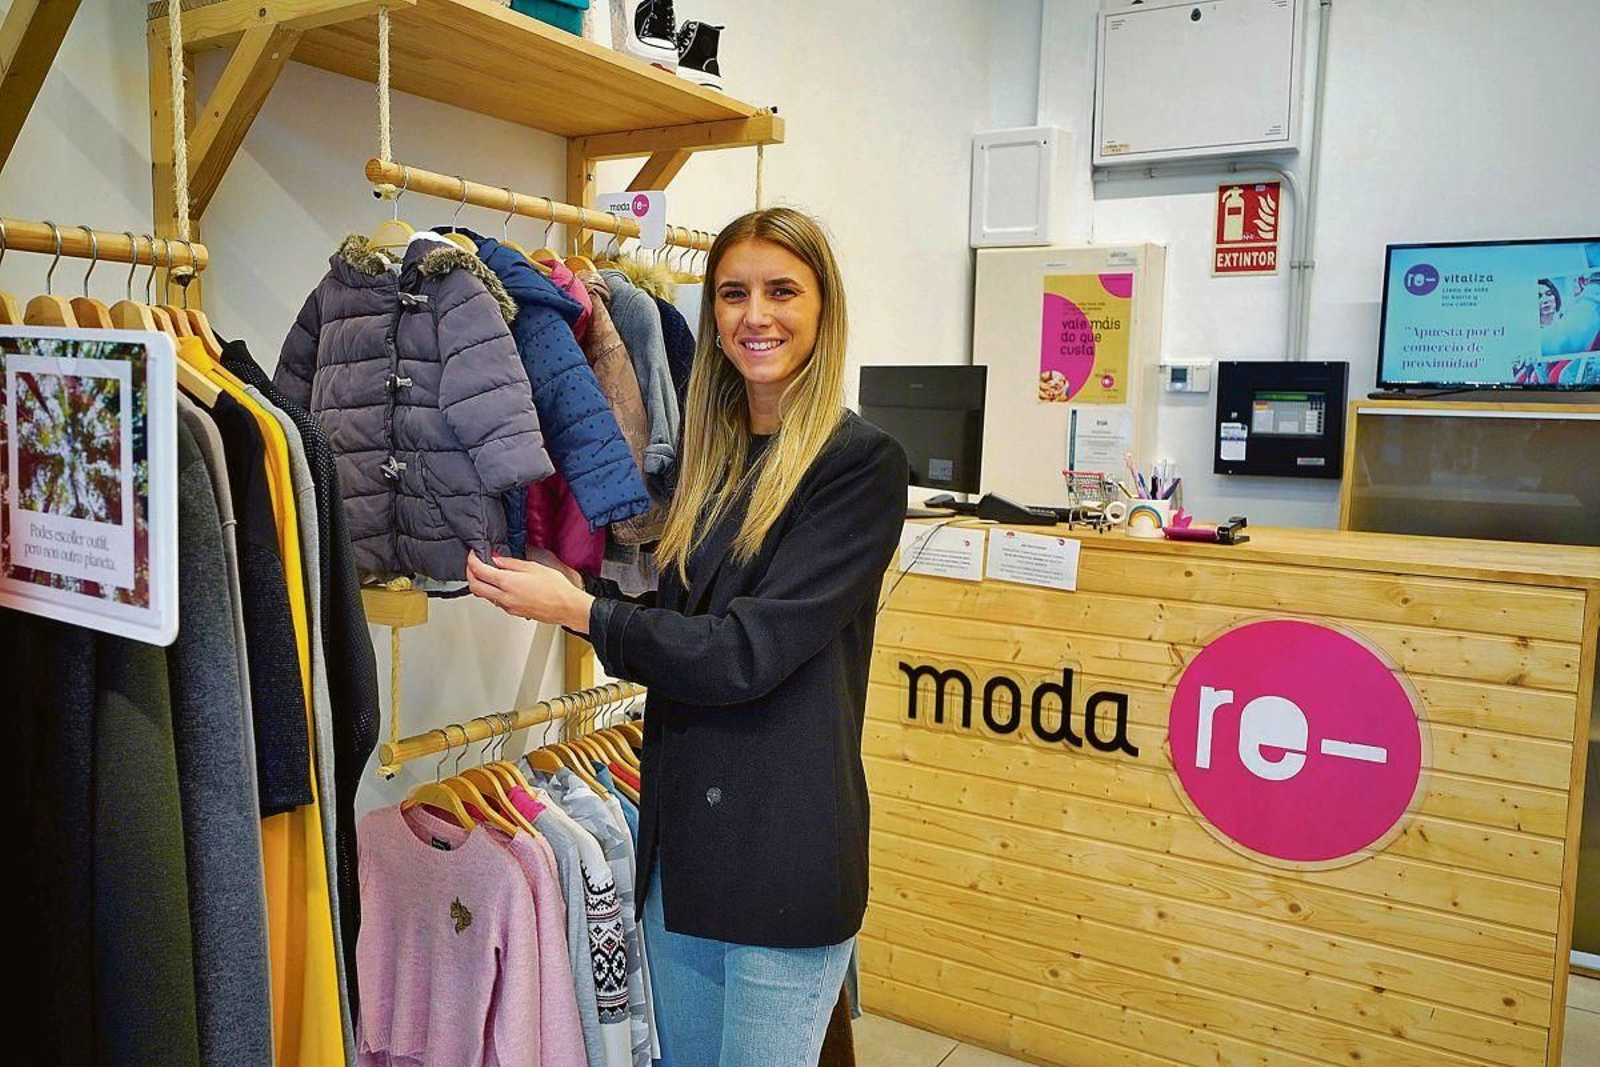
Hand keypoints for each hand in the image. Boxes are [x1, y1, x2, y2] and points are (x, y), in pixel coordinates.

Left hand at [465, 551, 593, 631]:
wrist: (567, 607)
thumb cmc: (556, 588)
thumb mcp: (534, 567)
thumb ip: (511, 563)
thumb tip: (497, 560)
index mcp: (508, 583)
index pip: (480, 571)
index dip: (472, 561)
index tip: (473, 555)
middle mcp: (504, 597)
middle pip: (475, 587)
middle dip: (470, 574)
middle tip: (472, 565)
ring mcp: (508, 607)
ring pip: (484, 596)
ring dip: (481, 584)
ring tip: (487, 574)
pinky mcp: (514, 612)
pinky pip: (497, 602)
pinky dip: (493, 592)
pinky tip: (501, 586)